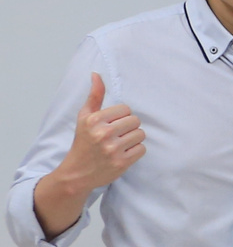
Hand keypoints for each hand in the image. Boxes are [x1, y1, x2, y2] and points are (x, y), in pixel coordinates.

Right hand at [56, 74, 144, 190]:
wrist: (77, 172)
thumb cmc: (83, 141)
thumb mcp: (84, 117)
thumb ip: (94, 96)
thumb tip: (96, 74)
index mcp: (94, 120)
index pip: (126, 109)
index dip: (121, 116)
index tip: (111, 124)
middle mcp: (103, 133)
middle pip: (135, 121)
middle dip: (128, 127)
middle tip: (116, 135)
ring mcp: (113, 149)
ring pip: (141, 134)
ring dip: (133, 139)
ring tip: (120, 144)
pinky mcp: (122, 162)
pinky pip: (142, 149)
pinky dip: (135, 151)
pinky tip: (123, 153)